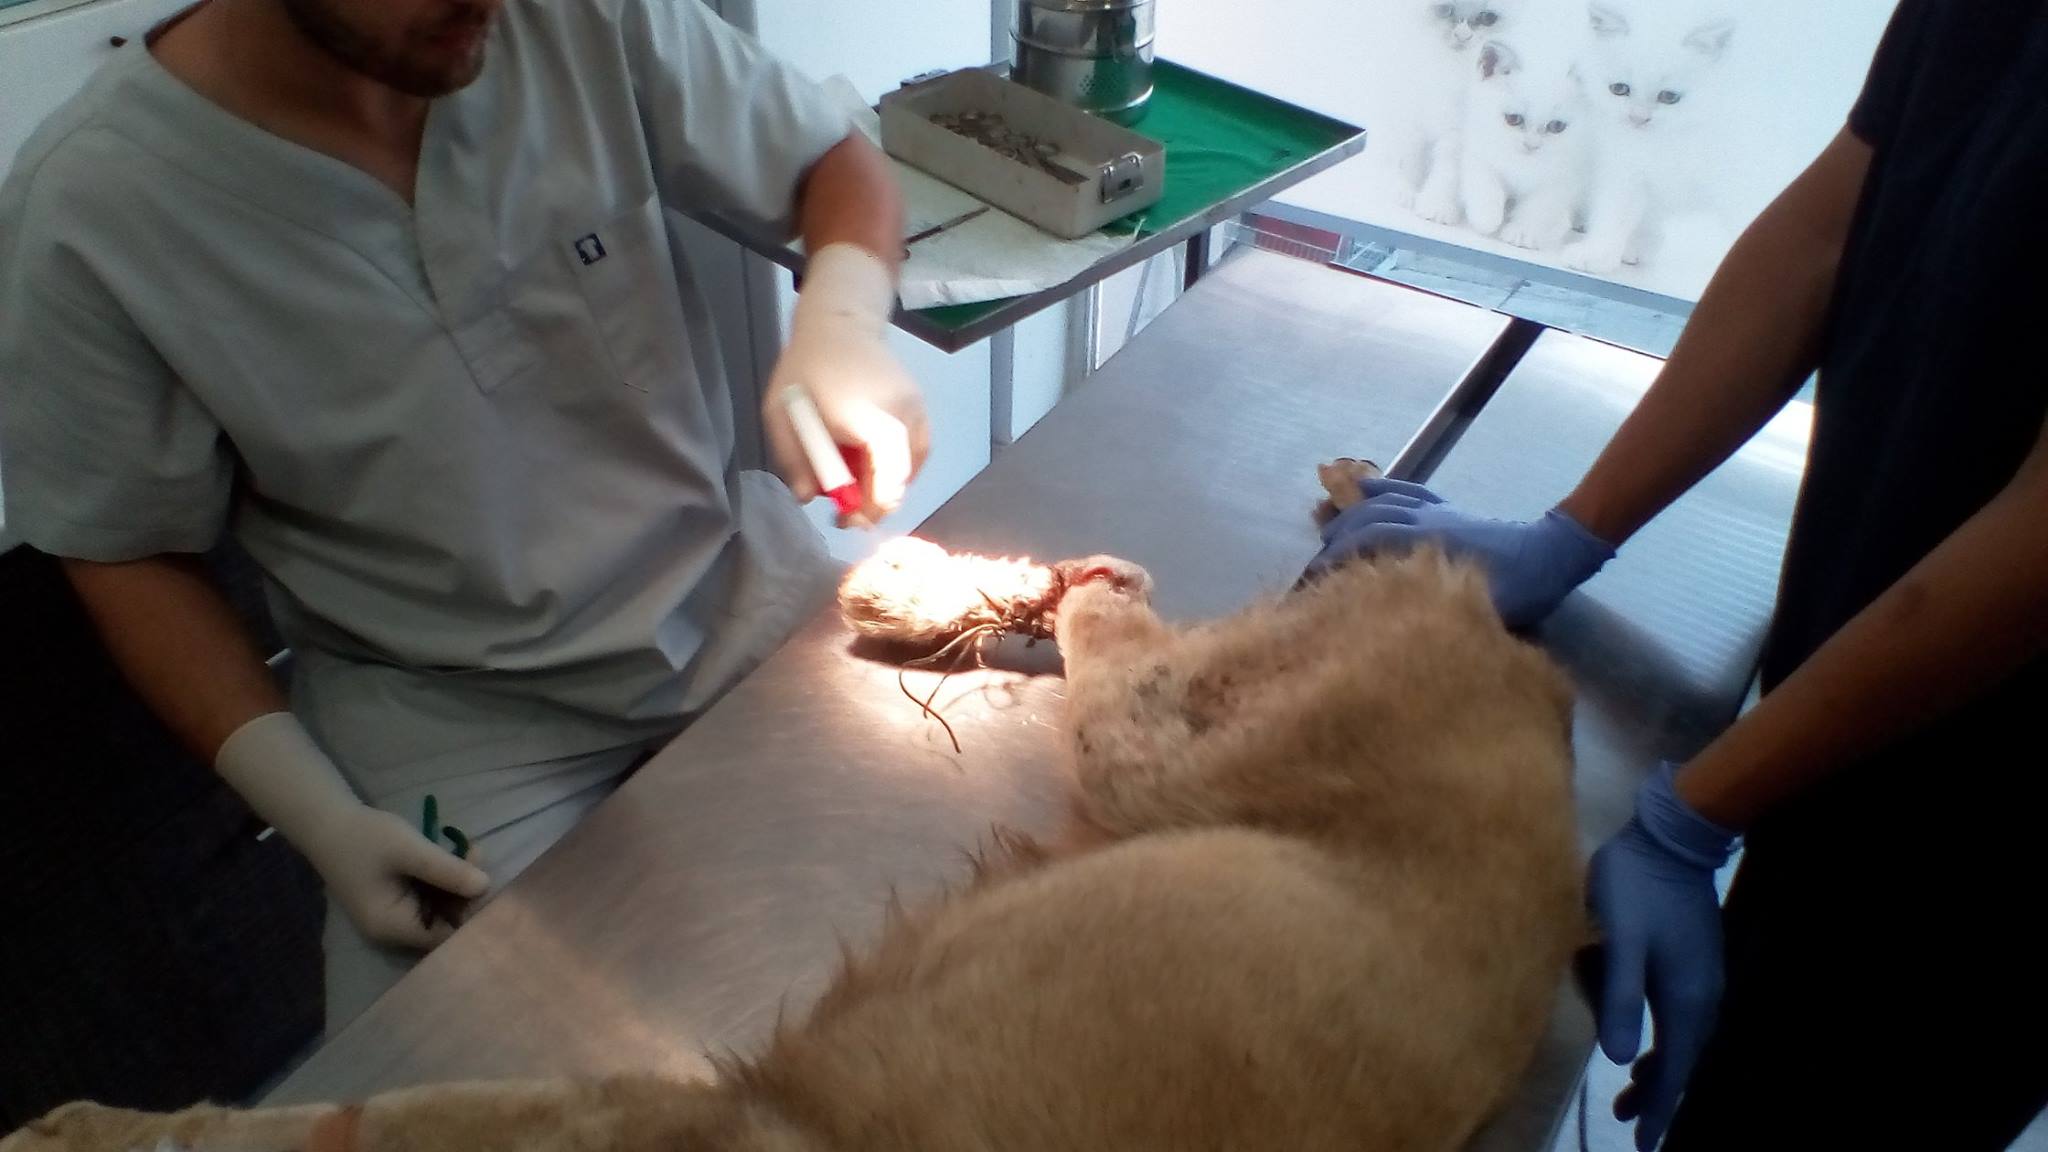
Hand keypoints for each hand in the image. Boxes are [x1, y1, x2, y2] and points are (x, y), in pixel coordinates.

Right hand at [215, 713, 487, 949]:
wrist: (328, 821)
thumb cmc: (364, 838)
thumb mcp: (410, 851)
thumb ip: (447, 871)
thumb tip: (486, 887)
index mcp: (392, 928)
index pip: (444, 939)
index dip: (471, 918)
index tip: (493, 891)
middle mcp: (394, 930)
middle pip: (445, 923)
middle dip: (467, 894)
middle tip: (477, 857)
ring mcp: (395, 915)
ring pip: (441, 907)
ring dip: (458, 882)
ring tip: (469, 849)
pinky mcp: (398, 899)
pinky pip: (430, 896)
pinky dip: (444, 878)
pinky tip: (456, 853)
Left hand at [765, 243, 928, 527]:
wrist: (838, 322)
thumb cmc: (805, 369)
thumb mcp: (782, 416)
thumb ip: (795, 460)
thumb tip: (808, 499)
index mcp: (871, 420)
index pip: (888, 481)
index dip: (869, 509)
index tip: (845, 520)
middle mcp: (903, 416)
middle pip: (901, 480)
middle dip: (875, 502)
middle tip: (846, 511)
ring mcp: (918, 410)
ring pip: (912, 468)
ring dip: (886, 483)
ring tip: (855, 481)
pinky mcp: (920, 406)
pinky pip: (916, 450)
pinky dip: (897, 466)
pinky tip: (872, 464)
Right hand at [1305, 478, 1614, 627]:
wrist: (1552, 556)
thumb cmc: (1522, 589)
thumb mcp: (1485, 612)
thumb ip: (1448, 620)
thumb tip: (1406, 637)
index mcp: (1429, 546)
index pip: (1369, 543)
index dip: (1337, 560)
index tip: (1313, 585)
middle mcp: (1424, 522)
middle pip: (1367, 520)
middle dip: (1335, 540)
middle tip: (1313, 568)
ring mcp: (1433, 511)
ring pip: (1382, 502)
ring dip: (1350, 512)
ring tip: (1325, 528)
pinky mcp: (1444, 508)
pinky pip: (1406, 490)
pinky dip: (1380, 487)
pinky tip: (1359, 486)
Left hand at [1585, 762, 1740, 1151]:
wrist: (1669, 836)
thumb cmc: (1634, 885)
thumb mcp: (1620, 941)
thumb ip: (1619, 997)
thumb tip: (1614, 1059)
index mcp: (1685, 998)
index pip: (1673, 1069)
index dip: (1658, 1107)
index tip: (1644, 1143)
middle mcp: (1702, 995)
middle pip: (1681, 1060)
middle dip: (1657, 1095)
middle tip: (1629, 1123)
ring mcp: (1701, 977)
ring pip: (1681, 1039)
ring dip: (1658, 1068)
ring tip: (1631, 1093)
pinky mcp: (1693, 962)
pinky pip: (1680, 1016)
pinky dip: (1663, 1038)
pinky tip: (1643, 1039)